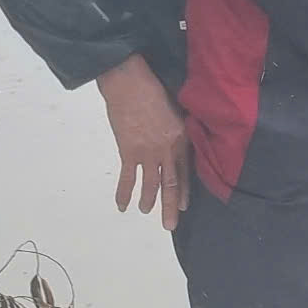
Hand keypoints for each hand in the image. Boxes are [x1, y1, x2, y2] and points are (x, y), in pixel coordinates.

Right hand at [96, 54, 189, 229]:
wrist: (129, 82)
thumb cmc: (153, 89)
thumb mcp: (175, 109)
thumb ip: (178, 129)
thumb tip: (176, 142)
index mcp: (181, 139)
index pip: (185, 171)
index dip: (185, 191)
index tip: (184, 206)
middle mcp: (167, 150)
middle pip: (171, 184)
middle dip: (170, 207)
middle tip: (170, 225)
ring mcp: (148, 152)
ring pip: (151, 185)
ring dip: (148, 202)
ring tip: (146, 212)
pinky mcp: (128, 151)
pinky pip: (128, 178)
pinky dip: (124, 193)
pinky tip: (122, 206)